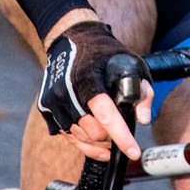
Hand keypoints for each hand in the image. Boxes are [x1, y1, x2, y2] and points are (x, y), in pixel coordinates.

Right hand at [37, 19, 152, 159]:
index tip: (134, 152)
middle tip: (121, 134)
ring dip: (97, 142)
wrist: (71, 37)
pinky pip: (67, 135)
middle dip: (110, 138)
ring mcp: (54, 101)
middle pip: (93, 132)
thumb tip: (142, 120)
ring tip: (109, 136)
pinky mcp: (46, 108)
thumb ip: (141, 92)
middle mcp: (67, 91)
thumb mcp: (132, 64)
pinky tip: (95, 140)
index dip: (121, 137)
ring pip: (80, 137)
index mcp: (88, 78)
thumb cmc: (105, 53)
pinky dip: (83, 141)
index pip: (106, 115)